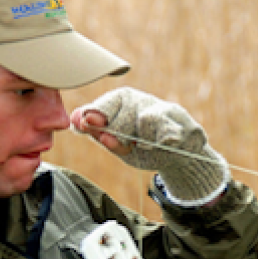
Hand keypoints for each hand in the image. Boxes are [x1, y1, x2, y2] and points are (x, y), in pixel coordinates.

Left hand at [69, 87, 228, 204]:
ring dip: (140, 140)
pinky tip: (166, 143)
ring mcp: (165, 111)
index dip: (96, 115)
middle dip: (120, 135)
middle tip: (128, 145)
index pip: (107, 104)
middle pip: (122, 117)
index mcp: (124, 101)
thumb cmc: (142, 146)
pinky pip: (170, 131)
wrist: (178, 157)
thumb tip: (73, 119)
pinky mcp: (185, 124)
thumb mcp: (116, 143)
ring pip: (145, 121)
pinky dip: (166, 138)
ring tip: (144, 145)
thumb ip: (96, 133)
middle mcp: (143, 101)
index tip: (86, 123)